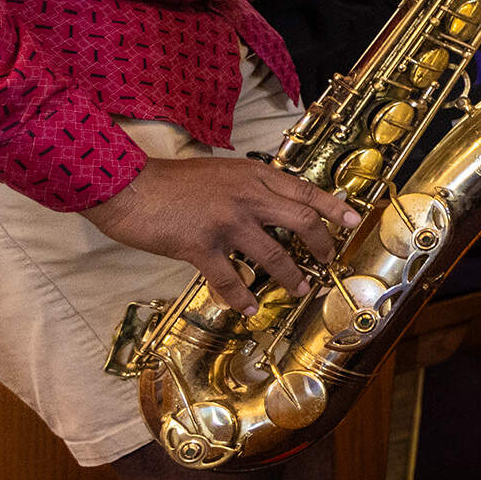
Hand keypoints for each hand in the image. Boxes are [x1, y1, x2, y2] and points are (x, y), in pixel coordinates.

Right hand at [86, 155, 361, 312]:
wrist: (126, 185)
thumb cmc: (168, 180)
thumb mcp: (218, 171)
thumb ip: (245, 185)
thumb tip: (268, 204)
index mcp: (252, 175)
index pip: (304, 189)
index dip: (333, 206)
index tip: (354, 219)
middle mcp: (247, 195)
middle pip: (301, 221)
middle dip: (321, 244)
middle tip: (328, 260)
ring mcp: (226, 221)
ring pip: (273, 254)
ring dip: (290, 276)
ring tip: (300, 289)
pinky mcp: (201, 245)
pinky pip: (230, 279)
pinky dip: (242, 297)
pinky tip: (249, 308)